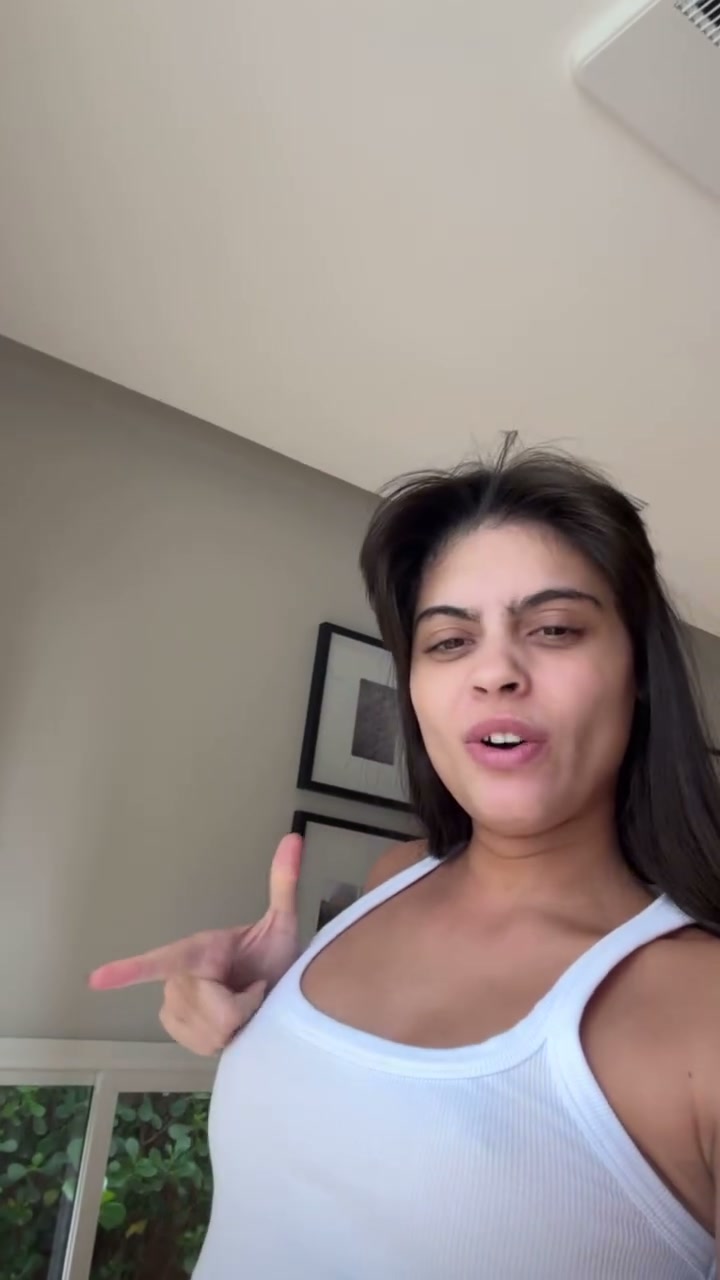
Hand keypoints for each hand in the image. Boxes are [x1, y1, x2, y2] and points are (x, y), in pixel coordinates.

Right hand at [88, 834, 302, 1054]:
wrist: (272, 989)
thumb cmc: (272, 956)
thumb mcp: (282, 923)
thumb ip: (284, 883)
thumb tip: (292, 839)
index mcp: (198, 950)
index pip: (163, 960)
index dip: (128, 970)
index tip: (96, 979)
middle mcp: (178, 976)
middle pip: (215, 1011)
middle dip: (243, 1006)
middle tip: (254, 990)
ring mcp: (174, 1004)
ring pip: (212, 1033)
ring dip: (238, 1023)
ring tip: (243, 1004)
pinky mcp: (176, 1027)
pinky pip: (203, 1044)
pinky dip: (224, 1038)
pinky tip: (230, 1023)